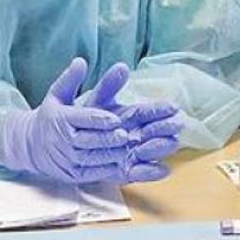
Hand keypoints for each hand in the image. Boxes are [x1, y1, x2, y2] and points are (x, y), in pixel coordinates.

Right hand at [0, 58, 129, 183]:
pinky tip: (119, 162)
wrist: (30, 145)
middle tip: (124, 135)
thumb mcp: (56, 95)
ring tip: (125, 148)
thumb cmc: (50, 117)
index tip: (115, 119)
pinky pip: (92, 173)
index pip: (82, 119)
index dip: (99, 120)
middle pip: (88, 140)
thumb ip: (70, 79)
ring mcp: (67, 159)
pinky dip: (106, 169)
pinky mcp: (72, 174)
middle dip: (107, 138)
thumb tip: (80, 61)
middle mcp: (62, 140)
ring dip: (110, 154)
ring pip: (92, 158)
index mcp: (60, 118)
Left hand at [82, 62, 182, 181]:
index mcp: (132, 114)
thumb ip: (108, 85)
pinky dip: (152, 171)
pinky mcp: (130, 171)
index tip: (172, 107)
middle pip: (159, 129)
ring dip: (159, 147)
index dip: (161, 109)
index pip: (151, 110)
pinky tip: (160, 169)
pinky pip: (145, 173)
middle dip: (165, 128)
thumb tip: (122, 66)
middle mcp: (139, 132)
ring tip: (157, 144)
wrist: (67, 146)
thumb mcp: (95, 102)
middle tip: (170, 126)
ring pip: (156, 150)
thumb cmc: (83, 119)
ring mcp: (136, 152)